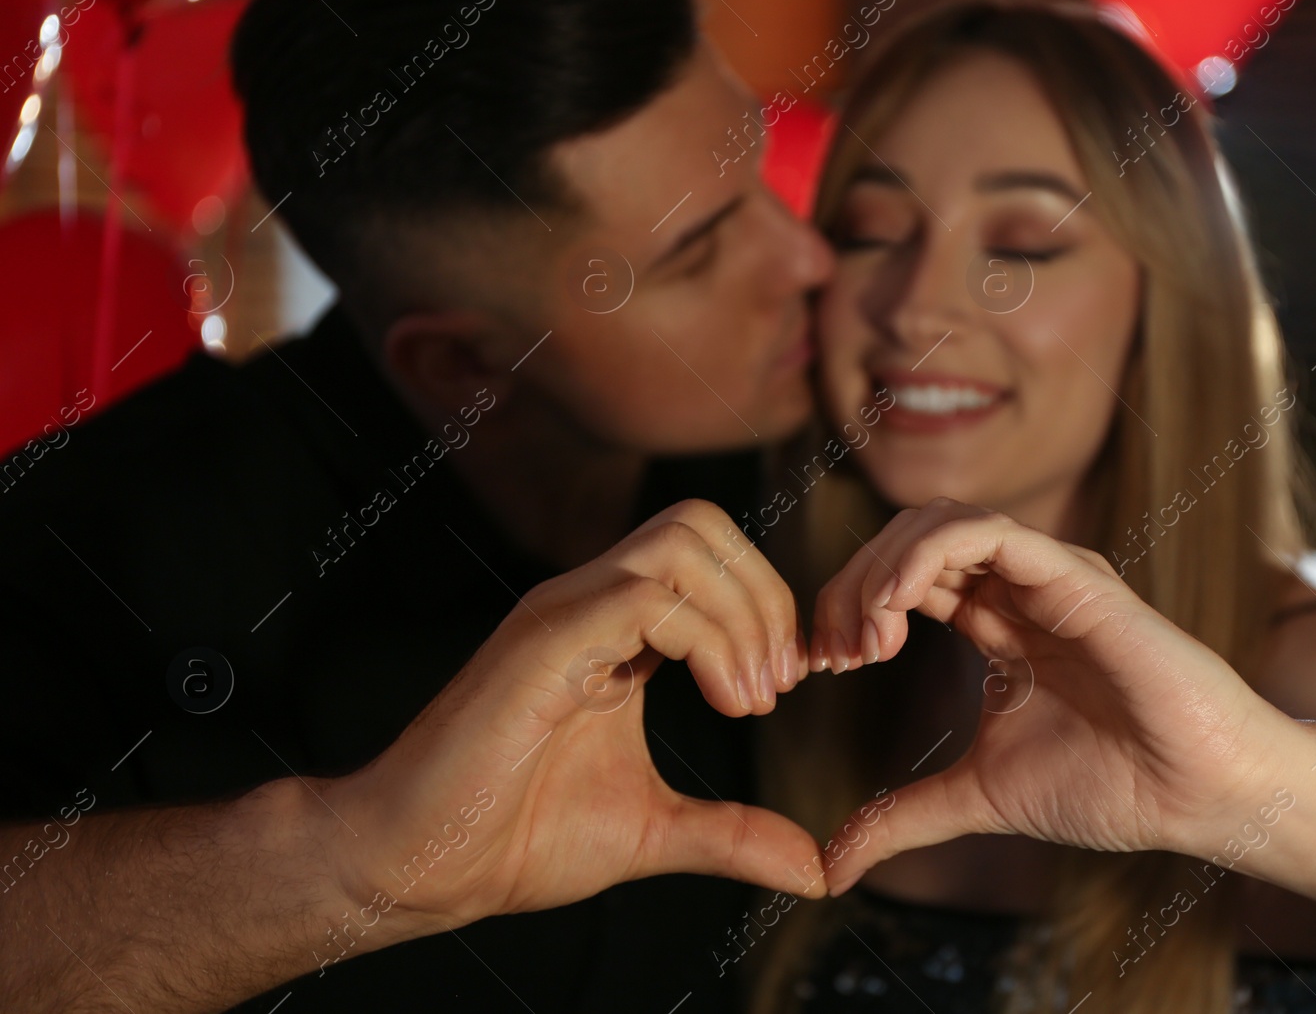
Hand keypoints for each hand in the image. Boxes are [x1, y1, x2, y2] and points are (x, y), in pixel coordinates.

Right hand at [323, 499, 820, 941]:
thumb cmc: (516, 839)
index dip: (768, 603)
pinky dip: (708, 638)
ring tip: (752, 696)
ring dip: (742, 612)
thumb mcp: (656, 831)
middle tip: (778, 683)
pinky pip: (646, 596)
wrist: (421, 867)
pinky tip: (723, 700)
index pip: (710, 555)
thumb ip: (735, 835)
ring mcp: (563, 614)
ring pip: (680, 542)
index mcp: (613, 628)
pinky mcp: (543, 643)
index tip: (788, 682)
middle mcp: (587, 602)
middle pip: (701, 524)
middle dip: (765, 594)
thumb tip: (815, 868)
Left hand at [811, 498, 1302, 894]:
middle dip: (853, 586)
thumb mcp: (977, 797)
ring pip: (939, 522)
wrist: (1197, 796)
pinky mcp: (1075, 576)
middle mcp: (1019, 588)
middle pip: (907, 541)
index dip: (850, 608)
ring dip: (882, 570)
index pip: (902, 580)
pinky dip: (925, 558)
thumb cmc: (1112, 786)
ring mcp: (1047, 576)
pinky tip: (896, 612)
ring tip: (865, 638)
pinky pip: (986, 533)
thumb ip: (903, 817)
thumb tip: (833, 864)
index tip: (822, 666)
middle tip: (832, 653)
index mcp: (997, 621)